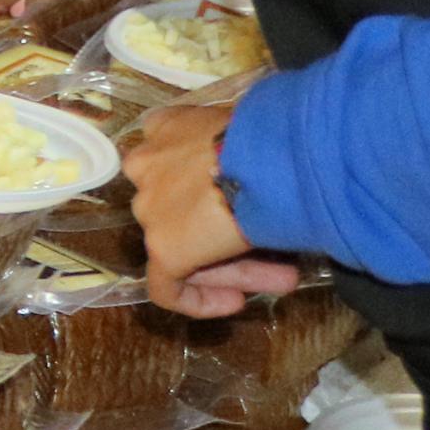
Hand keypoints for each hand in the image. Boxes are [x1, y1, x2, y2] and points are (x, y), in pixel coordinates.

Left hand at [127, 100, 301, 316]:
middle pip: (182, 207)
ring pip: (185, 244)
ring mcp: (150, 207)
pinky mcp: (162, 246)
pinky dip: (196, 299)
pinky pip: (165, 285)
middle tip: (278, 250)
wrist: (270, 158)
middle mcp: (147, 165)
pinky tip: (234, 302)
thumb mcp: (256, 127)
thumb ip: (244, 146)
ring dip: (233, 264)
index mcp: (166, 128)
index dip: (212, 185)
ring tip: (283, 279)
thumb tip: (273, 163)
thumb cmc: (275, 135)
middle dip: (228, 229)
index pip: (179, 160)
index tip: (247, 199)